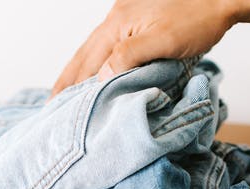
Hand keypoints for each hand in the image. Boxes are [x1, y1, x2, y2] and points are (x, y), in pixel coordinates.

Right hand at [51, 0, 246, 94]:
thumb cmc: (198, 19)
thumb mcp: (163, 41)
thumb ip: (129, 57)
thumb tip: (100, 79)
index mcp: (117, 24)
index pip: (86, 62)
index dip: (70, 86)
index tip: (55, 108)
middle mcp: (115, 19)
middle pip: (83, 54)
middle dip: (67, 80)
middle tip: (51, 106)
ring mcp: (125, 18)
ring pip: (94, 50)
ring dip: (79, 73)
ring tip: (66, 94)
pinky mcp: (137, 21)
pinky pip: (107, 46)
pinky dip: (95, 63)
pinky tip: (95, 73)